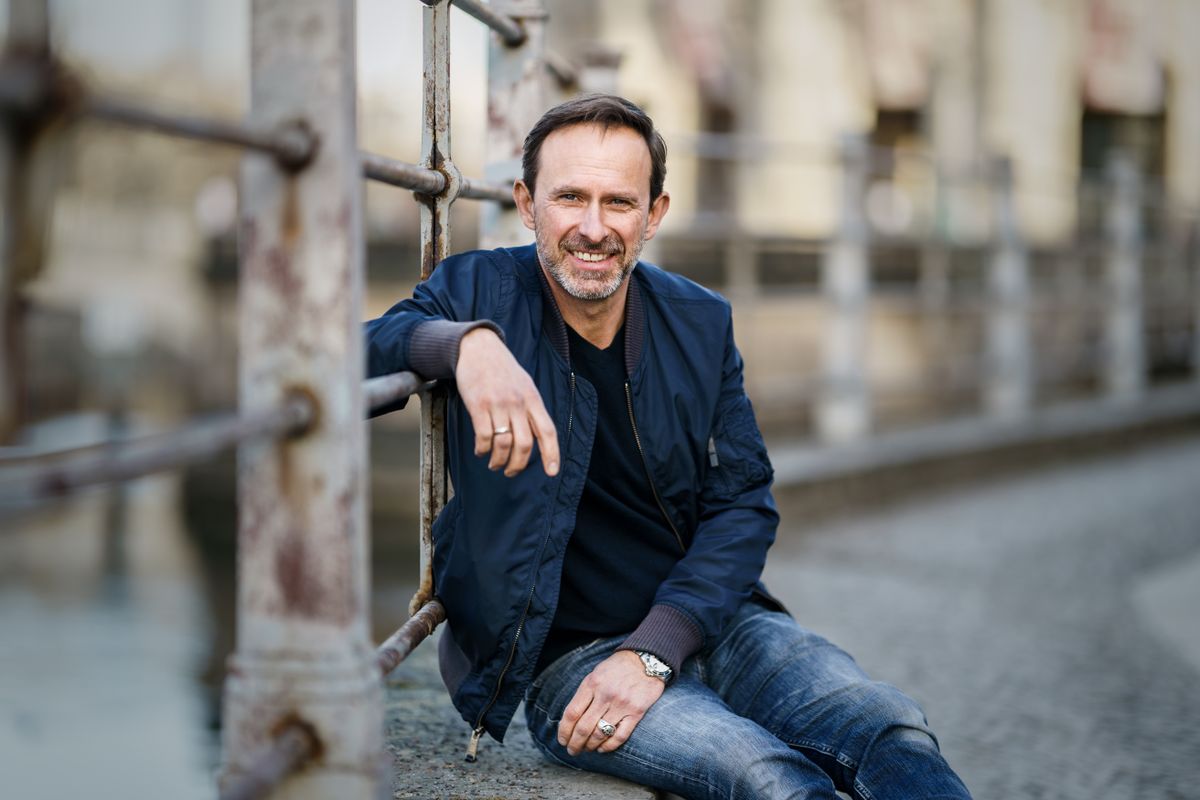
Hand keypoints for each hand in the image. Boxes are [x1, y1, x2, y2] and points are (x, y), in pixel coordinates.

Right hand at [455, 328, 558, 477]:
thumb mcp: (525, 385)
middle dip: (517, 465)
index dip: (552, 454)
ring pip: (503, 444)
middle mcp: (518, 403)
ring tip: (494, 464)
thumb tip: (536, 438)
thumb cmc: (503, 370)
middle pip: (525, 444)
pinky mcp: (478, 405)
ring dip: (498, 461)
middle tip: (510, 472)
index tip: (551, 472)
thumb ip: (531, 409)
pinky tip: (480, 451)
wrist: (478, 347)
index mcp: (533, 399)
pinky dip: (482, 449)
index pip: (547, 431)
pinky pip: (484, 436)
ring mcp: (498, 404)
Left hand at [557, 650, 664, 755]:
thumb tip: (571, 720)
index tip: (562, 740)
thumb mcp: (596, 674)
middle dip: (574, 744)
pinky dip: (608, 746)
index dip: (564, 731)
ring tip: (586, 749)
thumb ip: (584, 694)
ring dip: (590, 746)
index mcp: (592, 683)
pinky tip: (602, 748)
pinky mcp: (636, 712)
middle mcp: (605, 694)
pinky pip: (619, 736)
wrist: (646, 659)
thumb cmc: (617, 668)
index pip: (572, 713)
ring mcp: (622, 704)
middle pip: (583, 727)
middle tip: (572, 750)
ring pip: (600, 734)